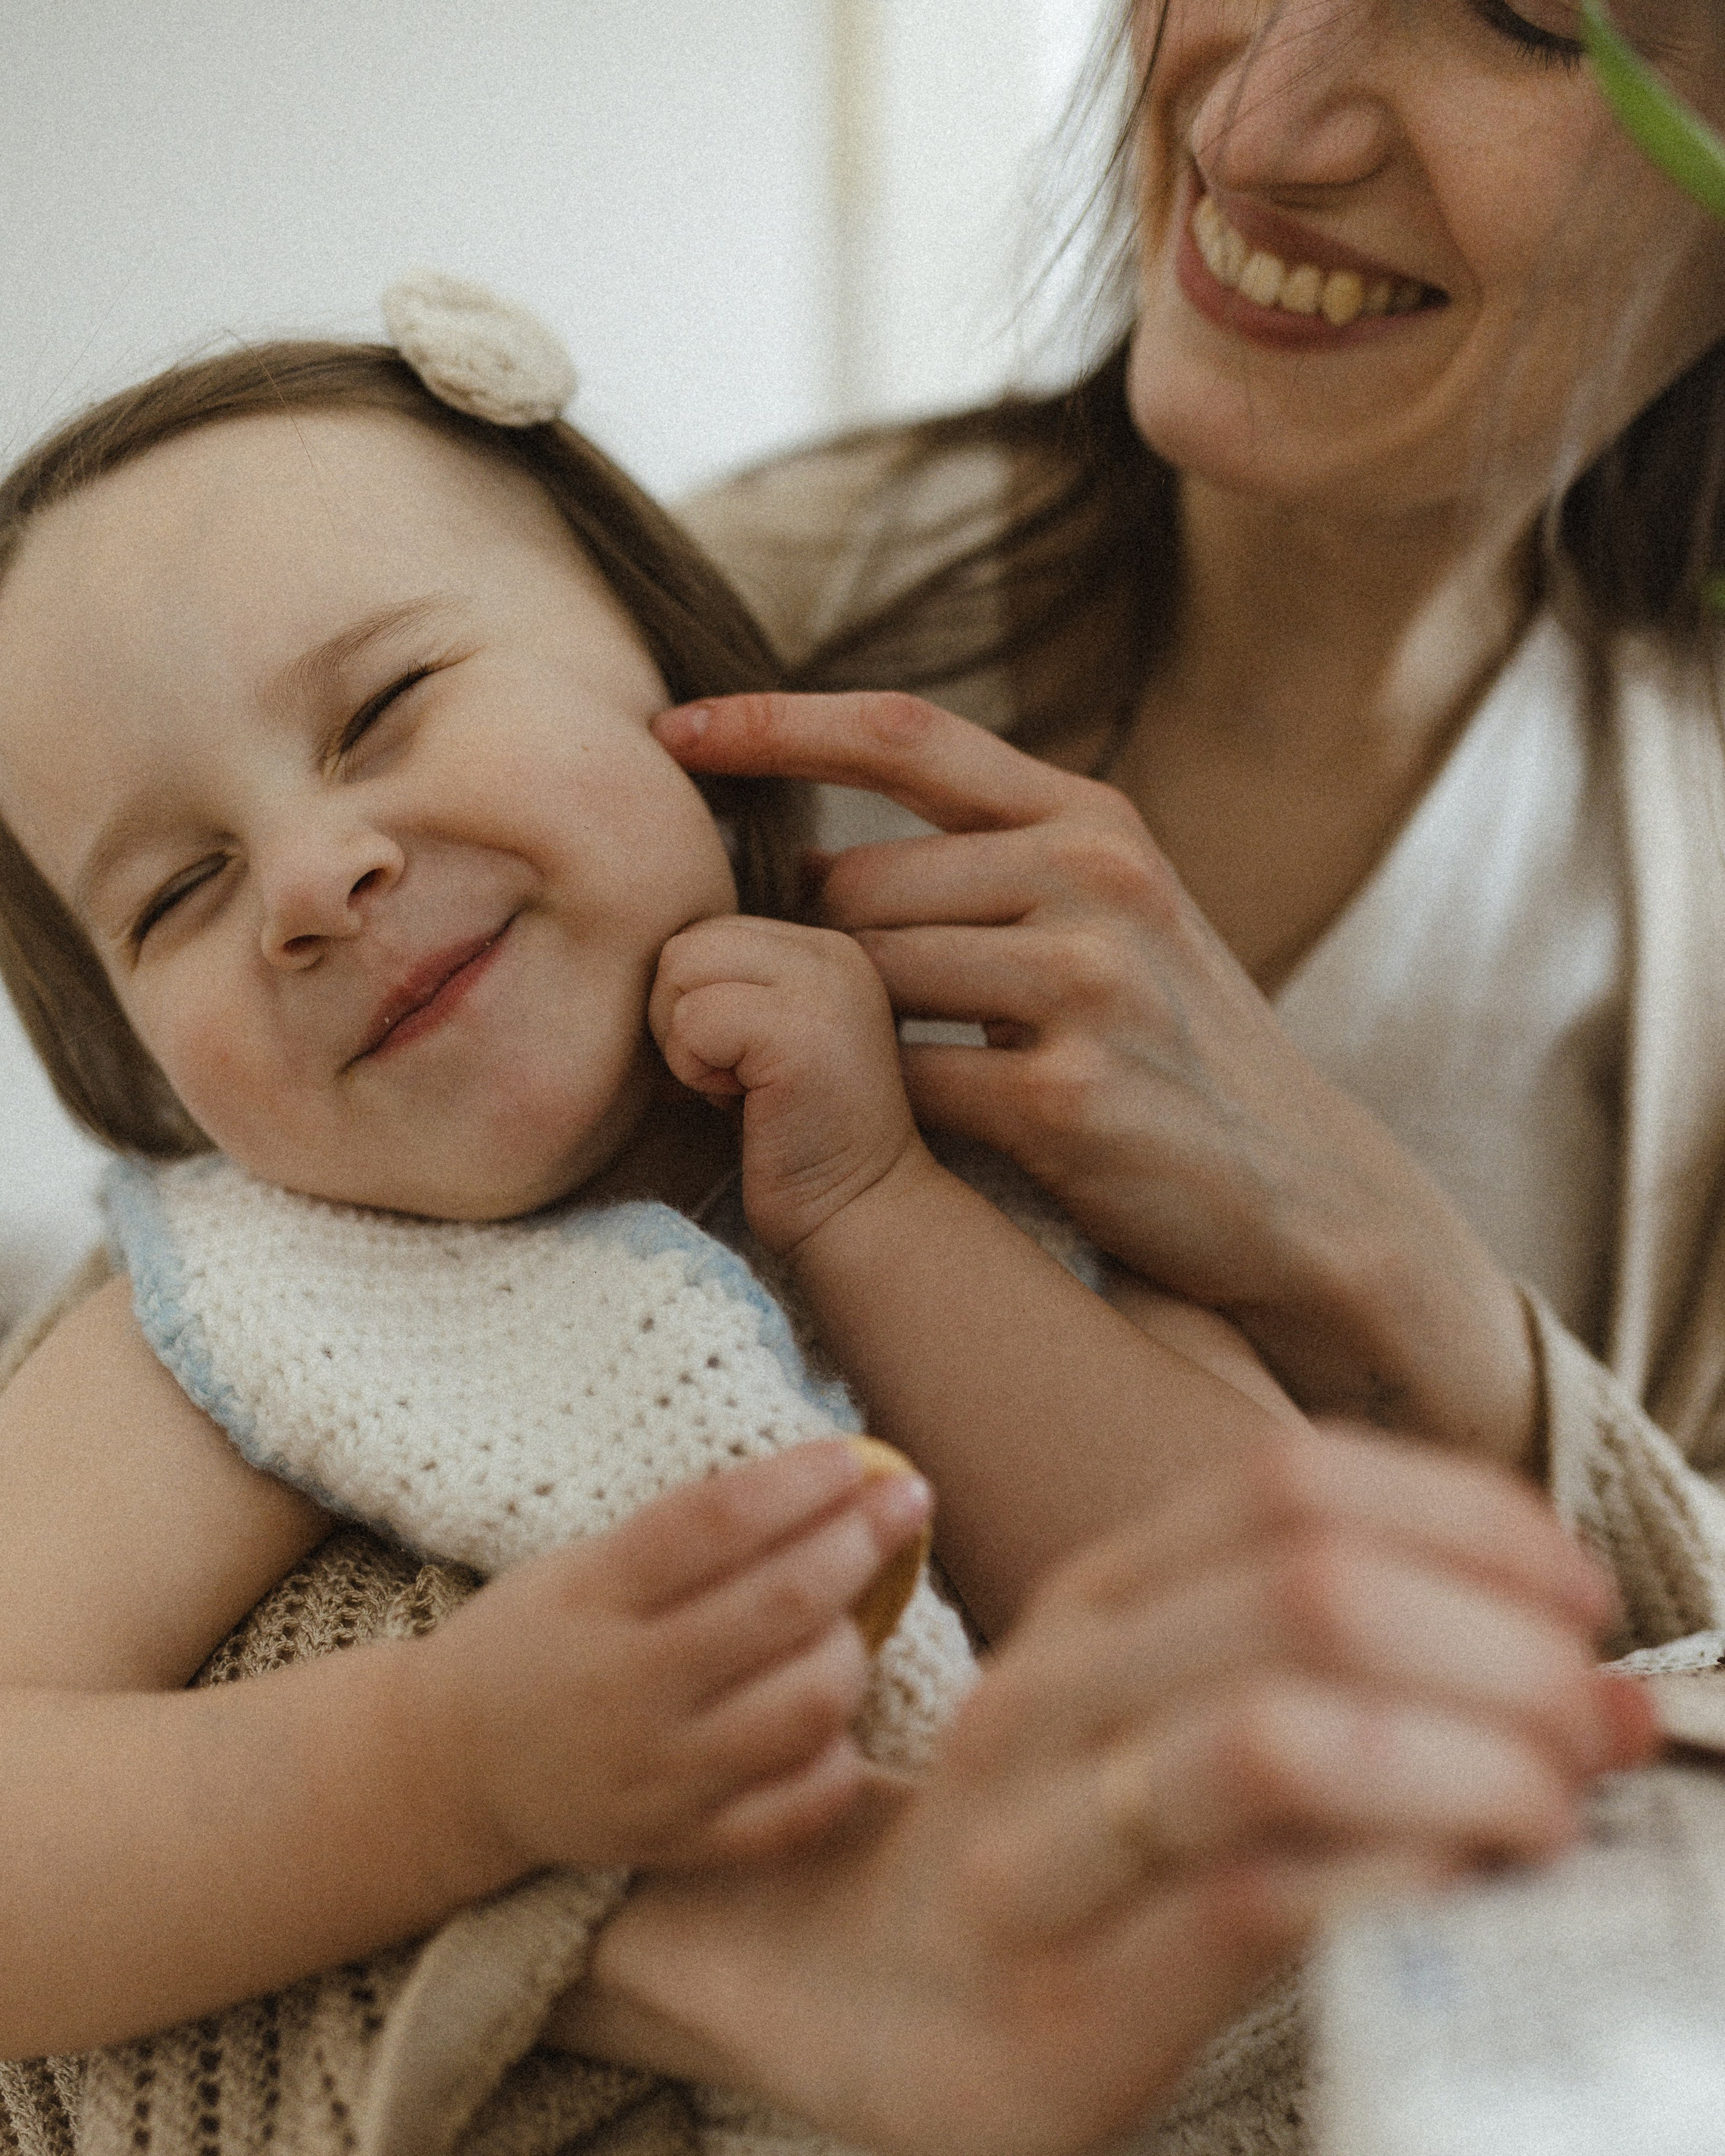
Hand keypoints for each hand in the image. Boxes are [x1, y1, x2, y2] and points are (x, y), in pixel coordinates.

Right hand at [413, 1440, 931, 1871]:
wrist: (456, 1766)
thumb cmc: (546, 1636)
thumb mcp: (589, 1561)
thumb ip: (694, 1530)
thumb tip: (831, 1477)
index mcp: (593, 1597)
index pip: (717, 1522)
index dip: (801, 1482)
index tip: (857, 1456)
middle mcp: (625, 1689)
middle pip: (780, 1606)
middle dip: (862, 1542)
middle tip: (906, 1503)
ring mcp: (657, 1776)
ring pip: (807, 1706)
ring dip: (854, 1645)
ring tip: (856, 1615)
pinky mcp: (681, 1845)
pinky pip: (799, 1808)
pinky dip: (838, 1754)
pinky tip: (834, 1715)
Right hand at [559, 1423, 1652, 2155]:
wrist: (873, 2002)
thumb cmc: (1066, 1845)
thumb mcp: (1165, 1707)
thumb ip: (1331, 1665)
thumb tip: (1584, 1663)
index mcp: (1094, 1598)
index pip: (1289, 1483)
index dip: (1465, 1518)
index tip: (1577, 1592)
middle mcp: (1054, 1689)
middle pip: (1303, 1591)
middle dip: (1496, 1644)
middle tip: (1591, 1716)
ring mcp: (1041, 1841)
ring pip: (1276, 1736)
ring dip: (1464, 1761)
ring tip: (1546, 1809)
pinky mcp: (1064, 2001)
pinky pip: (1254, 1905)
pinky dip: (1396, 1881)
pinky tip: (1462, 1887)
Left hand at [649, 913, 928, 1255]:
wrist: (854, 1213)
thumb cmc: (791, 1140)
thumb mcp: (755, 1040)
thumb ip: (720, 988)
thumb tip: (626, 969)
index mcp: (821, 949)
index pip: (704, 932)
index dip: (691, 1003)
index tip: (730, 1063)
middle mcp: (830, 953)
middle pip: (686, 942)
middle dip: (677, 1017)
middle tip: (727, 1078)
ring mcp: (822, 985)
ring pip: (681, 967)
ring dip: (684, 1042)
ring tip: (736, 1088)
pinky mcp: (801, 1030)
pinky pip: (693, 1019)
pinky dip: (695, 1070)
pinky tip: (741, 1104)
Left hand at [652, 693, 1538, 1468]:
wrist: (1303, 1195)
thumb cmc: (1173, 1055)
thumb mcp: (1110, 921)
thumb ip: (985, 869)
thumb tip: (805, 861)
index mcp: (1094, 821)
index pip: (905, 734)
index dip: (775, 722)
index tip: (671, 729)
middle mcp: (1096, 876)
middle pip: (857, 886)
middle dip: (810, 951)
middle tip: (806, 1019)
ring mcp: (1087, 983)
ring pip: (867, 981)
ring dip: (838, 1036)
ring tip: (855, 1082)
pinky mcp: (1067, 1097)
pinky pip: (900, 1083)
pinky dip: (879, 1111)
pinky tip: (904, 1137)